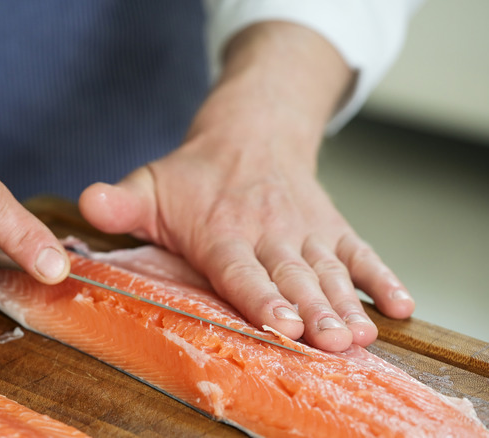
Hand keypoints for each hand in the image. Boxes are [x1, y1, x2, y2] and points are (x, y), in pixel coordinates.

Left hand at [80, 23, 413, 350]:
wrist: (253, 131)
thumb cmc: (197, 173)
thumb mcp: (151, 184)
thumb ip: (121, 203)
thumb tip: (86, 203)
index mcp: (224, 231)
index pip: (243, 271)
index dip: (263, 299)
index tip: (284, 325)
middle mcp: (271, 233)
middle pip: (295, 279)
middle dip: (316, 314)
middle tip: (335, 344)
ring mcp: (308, 232)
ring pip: (332, 273)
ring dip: (350, 306)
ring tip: (364, 337)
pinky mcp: (334, 229)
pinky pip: (363, 254)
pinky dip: (384, 279)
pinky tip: (402, 307)